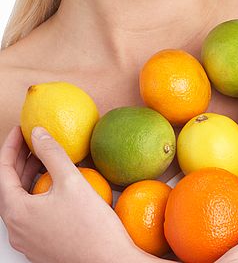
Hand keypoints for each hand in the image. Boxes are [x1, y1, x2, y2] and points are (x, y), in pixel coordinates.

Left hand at [0, 126, 140, 262]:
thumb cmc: (90, 225)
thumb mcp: (72, 181)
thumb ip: (52, 153)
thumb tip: (38, 133)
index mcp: (16, 212)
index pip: (2, 172)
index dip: (10, 146)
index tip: (21, 129)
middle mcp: (17, 229)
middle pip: (10, 186)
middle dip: (20, 159)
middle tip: (33, 138)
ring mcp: (29, 240)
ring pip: (22, 200)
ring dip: (30, 176)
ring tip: (45, 156)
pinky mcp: (42, 245)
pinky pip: (33, 213)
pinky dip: (39, 192)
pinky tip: (57, 183)